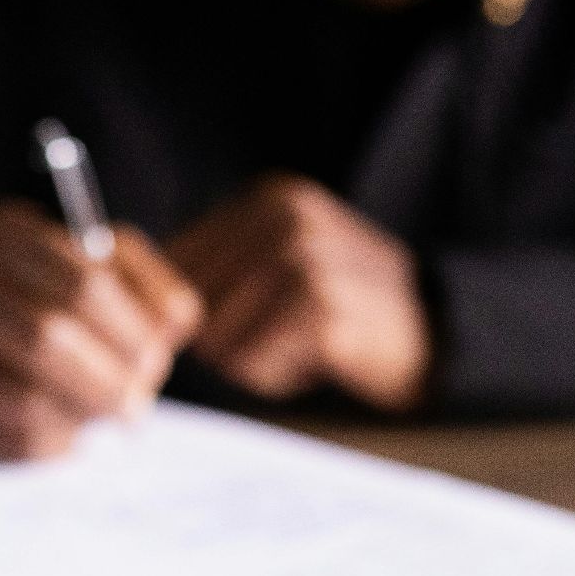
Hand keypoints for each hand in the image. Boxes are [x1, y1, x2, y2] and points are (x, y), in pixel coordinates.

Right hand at [0, 200, 201, 458]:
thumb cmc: (68, 295)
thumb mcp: (115, 270)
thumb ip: (152, 289)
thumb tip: (169, 325)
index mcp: (2, 232)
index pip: (81, 283)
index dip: (128, 331)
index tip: (155, 360)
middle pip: (44, 337)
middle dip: (105, 379)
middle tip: (137, 405)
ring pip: (19, 397)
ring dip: (78, 416)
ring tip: (107, 417)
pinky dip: (50, 442)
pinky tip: (72, 432)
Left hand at [167, 174, 430, 412]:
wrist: (438, 334)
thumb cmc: (346, 307)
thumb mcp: (287, 258)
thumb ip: (221, 265)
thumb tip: (135, 299)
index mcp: (269, 198)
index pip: (176, 260)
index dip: (190, 309)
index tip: (235, 322)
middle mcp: (284, 217)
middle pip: (190, 303)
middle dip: (223, 336)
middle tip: (281, 335)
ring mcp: (304, 259)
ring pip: (216, 337)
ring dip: (250, 359)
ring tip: (301, 345)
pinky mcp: (319, 309)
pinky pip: (251, 364)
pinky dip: (275, 376)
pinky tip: (317, 360)